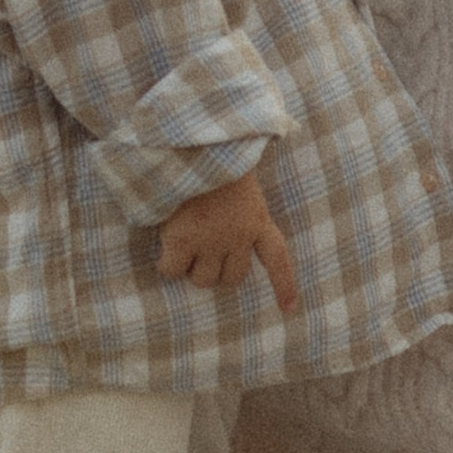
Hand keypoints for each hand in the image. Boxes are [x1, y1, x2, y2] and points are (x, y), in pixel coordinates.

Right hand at [157, 167, 299, 309]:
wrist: (194, 143)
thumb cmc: (216, 158)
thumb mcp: (242, 184)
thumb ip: (241, 211)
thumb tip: (226, 237)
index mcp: (258, 219)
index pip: (278, 258)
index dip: (283, 285)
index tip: (288, 309)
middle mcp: (238, 236)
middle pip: (232, 279)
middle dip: (216, 271)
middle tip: (201, 251)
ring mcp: (210, 240)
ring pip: (202, 280)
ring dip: (191, 268)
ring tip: (182, 241)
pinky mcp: (182, 239)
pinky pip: (172, 271)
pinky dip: (166, 264)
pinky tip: (164, 245)